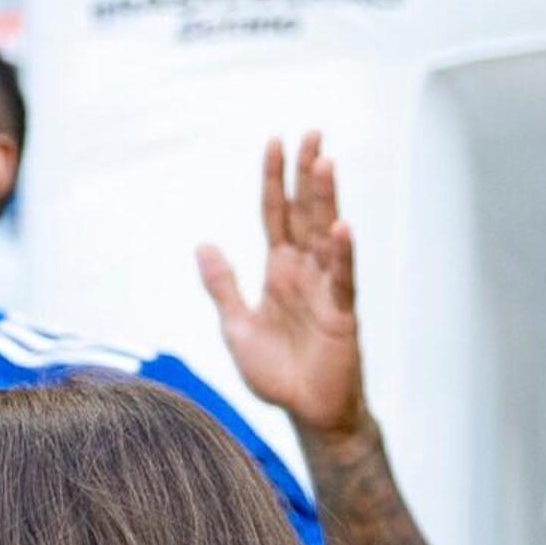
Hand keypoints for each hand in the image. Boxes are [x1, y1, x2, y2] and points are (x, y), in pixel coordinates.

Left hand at [197, 132, 367, 441]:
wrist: (306, 411)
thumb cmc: (276, 371)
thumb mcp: (235, 324)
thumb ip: (221, 284)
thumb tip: (202, 244)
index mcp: (278, 270)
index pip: (275, 214)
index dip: (274, 179)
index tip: (275, 141)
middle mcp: (305, 272)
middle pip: (305, 212)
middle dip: (307, 174)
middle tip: (312, 133)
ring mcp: (326, 289)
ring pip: (326, 235)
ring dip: (326, 200)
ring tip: (326, 162)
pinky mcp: (342, 314)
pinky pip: (343, 279)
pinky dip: (343, 254)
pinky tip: (343, 227)